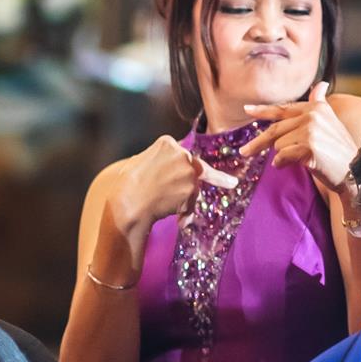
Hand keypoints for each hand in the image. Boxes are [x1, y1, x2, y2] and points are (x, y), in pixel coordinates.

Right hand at [111, 135, 237, 239]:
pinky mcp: (191, 188)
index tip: (229, 173)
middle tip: (232, 183)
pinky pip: (191, 203)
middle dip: (192, 185)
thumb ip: (159, 158)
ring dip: (186, 202)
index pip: (183, 155)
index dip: (187, 169)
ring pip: (193, 188)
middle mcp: (181, 153)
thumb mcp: (141, 161)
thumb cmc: (128, 184)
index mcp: (166, 142)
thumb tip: (171, 156)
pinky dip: (185, 213)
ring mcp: (187, 171)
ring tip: (166, 208)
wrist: (128, 203)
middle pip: (194, 170)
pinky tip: (176, 219)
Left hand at [239, 83, 359, 191]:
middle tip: (244, 152)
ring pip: (278, 145)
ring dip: (283, 156)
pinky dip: (283, 163)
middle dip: (258, 143)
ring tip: (300, 161)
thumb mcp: (330, 123)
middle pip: (275, 129)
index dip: (263, 110)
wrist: (355, 172)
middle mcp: (313, 115)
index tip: (247, 109)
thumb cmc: (340, 151)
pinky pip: (282, 156)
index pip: (284, 109)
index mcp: (316, 108)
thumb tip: (320, 85)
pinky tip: (292, 166)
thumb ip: (320, 104)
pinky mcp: (309, 146)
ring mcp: (311, 130)